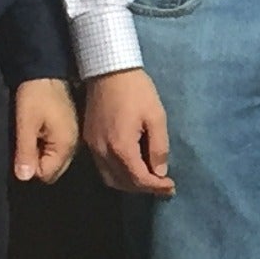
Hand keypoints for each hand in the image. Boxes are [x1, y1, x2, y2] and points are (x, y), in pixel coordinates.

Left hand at [12, 78, 79, 182]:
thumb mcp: (25, 123)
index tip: (22, 151)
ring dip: (42, 154)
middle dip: (37, 164)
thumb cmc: (34, 96)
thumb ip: (26, 152)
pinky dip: (47, 146)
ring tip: (32, 137)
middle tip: (26, 144)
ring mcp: (73, 138)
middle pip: (53, 171)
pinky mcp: (70, 130)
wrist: (46, 70)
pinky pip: (58, 149)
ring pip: (55, 160)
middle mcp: (74, 146)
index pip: (46, 175)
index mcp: (65, 146)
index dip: (30, 167)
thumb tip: (23, 178)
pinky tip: (40, 132)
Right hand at [84, 68, 173, 194]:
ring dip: (129, 184)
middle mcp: (103, 152)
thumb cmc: (137, 91)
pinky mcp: (88, 140)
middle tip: (163, 186)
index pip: (139, 179)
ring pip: (110, 178)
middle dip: (144, 189)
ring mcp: (93, 147)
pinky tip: (131, 168)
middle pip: (123, 183)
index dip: (157, 187)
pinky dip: (117, 174)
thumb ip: (159, 147)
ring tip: (149, 180)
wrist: (108, 69)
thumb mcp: (156, 116)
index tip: (171, 187)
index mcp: (121, 147)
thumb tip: (160, 172)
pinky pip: (102, 167)